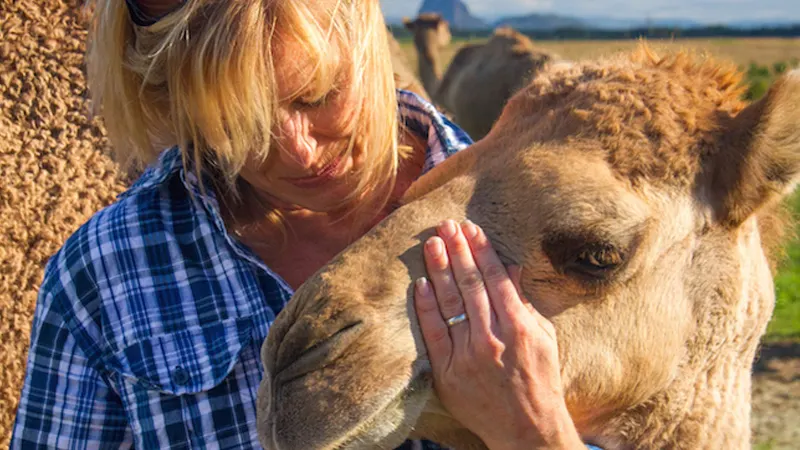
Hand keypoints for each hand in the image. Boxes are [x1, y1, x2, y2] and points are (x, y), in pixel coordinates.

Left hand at [414, 220, 583, 449]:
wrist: (526, 429)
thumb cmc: (540, 380)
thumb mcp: (544, 337)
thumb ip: (525, 301)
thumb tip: (511, 266)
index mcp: (519, 327)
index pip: (496, 278)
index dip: (482, 250)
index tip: (471, 228)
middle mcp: (492, 338)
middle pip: (470, 284)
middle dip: (458, 250)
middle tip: (446, 225)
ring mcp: (468, 355)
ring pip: (450, 302)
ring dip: (440, 269)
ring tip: (432, 243)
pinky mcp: (448, 372)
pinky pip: (433, 333)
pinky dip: (426, 306)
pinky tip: (420, 283)